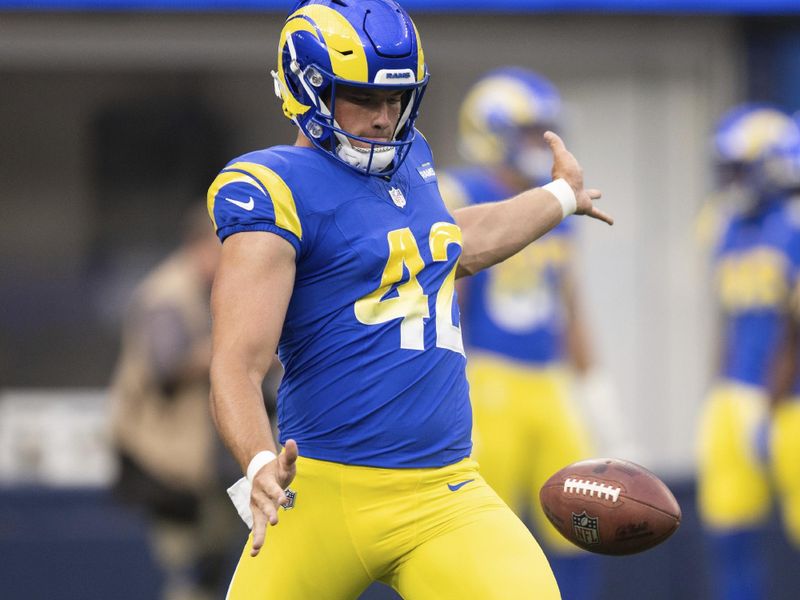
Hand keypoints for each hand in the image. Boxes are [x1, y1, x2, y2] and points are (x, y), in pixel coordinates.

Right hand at [248, 439, 298, 556]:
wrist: (260, 472)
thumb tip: (291, 441)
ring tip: (257, 548)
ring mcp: (256, 506)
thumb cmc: (277, 468)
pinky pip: (256, 527)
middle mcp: (258, 495)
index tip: (283, 500)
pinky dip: (255, 539)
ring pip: (256, 520)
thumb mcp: (285, 461)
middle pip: (263, 505)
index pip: (272, 488)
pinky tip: (255, 553)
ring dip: (257, 533)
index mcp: (266, 481)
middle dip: (268, 513)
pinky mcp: (257, 514)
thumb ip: (290, 453)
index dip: (277, 493)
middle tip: (275, 521)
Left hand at [545, 131, 612, 225]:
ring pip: (589, 204)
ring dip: (593, 206)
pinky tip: (612, 223)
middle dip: (586, 190)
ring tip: (597, 209)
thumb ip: (556, 144)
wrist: (564, 194)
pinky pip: (597, 214)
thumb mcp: (561, 154)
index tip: (568, 164)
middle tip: (593, 193)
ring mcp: (581, 200)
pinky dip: (605, 217)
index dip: (569, 166)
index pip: (571, 171)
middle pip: (581, 190)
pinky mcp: (586, 208)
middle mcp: (575, 190)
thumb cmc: (563, 175)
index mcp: (570, 178)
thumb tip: (547, 133)